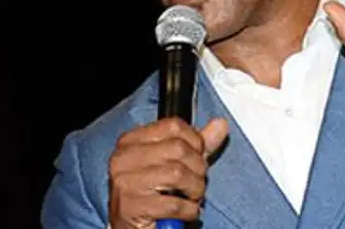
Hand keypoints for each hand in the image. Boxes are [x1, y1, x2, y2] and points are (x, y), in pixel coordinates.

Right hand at [108, 117, 228, 228]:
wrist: (131, 228)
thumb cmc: (151, 194)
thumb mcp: (175, 163)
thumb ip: (197, 145)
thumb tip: (220, 125)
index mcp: (131, 141)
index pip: (173, 125)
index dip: (195, 142)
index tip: (197, 156)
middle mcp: (123, 158)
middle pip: (178, 149)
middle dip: (197, 168)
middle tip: (196, 181)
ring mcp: (125, 182)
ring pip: (178, 174)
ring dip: (195, 190)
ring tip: (192, 197)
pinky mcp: (131, 208)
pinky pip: (174, 204)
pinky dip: (189, 210)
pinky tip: (186, 211)